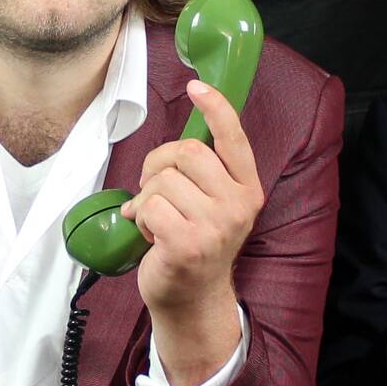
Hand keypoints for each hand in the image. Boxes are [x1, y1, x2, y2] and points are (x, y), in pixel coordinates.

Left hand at [127, 79, 260, 379]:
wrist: (192, 299)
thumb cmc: (195, 243)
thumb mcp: (213, 205)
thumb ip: (203, 173)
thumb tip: (173, 146)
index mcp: (248, 189)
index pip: (234, 138)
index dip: (216, 107)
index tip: (196, 86)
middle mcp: (238, 205)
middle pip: (186, 151)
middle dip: (157, 165)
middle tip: (154, 191)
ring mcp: (215, 225)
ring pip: (162, 179)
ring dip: (146, 198)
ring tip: (154, 219)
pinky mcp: (187, 243)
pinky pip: (149, 206)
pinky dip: (139, 217)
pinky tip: (148, 234)